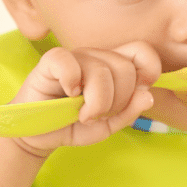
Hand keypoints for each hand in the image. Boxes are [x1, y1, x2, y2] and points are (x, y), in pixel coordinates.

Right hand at [8, 42, 160, 155]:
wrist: (39, 135)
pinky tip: (68, 95)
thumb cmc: (73, 125)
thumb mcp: (107, 126)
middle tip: (99, 115)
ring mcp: (74, 57)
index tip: (138, 94)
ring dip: (96, 103)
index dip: (148, 70)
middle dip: (117, 101)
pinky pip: (69, 63)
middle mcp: (96, 56)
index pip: (143, 51)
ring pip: (101, 71)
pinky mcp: (50, 62)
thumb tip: (147, 95)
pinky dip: (72, 82)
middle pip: (125, 68)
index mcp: (114, 66)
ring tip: (83, 114)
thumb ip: (129, 111)